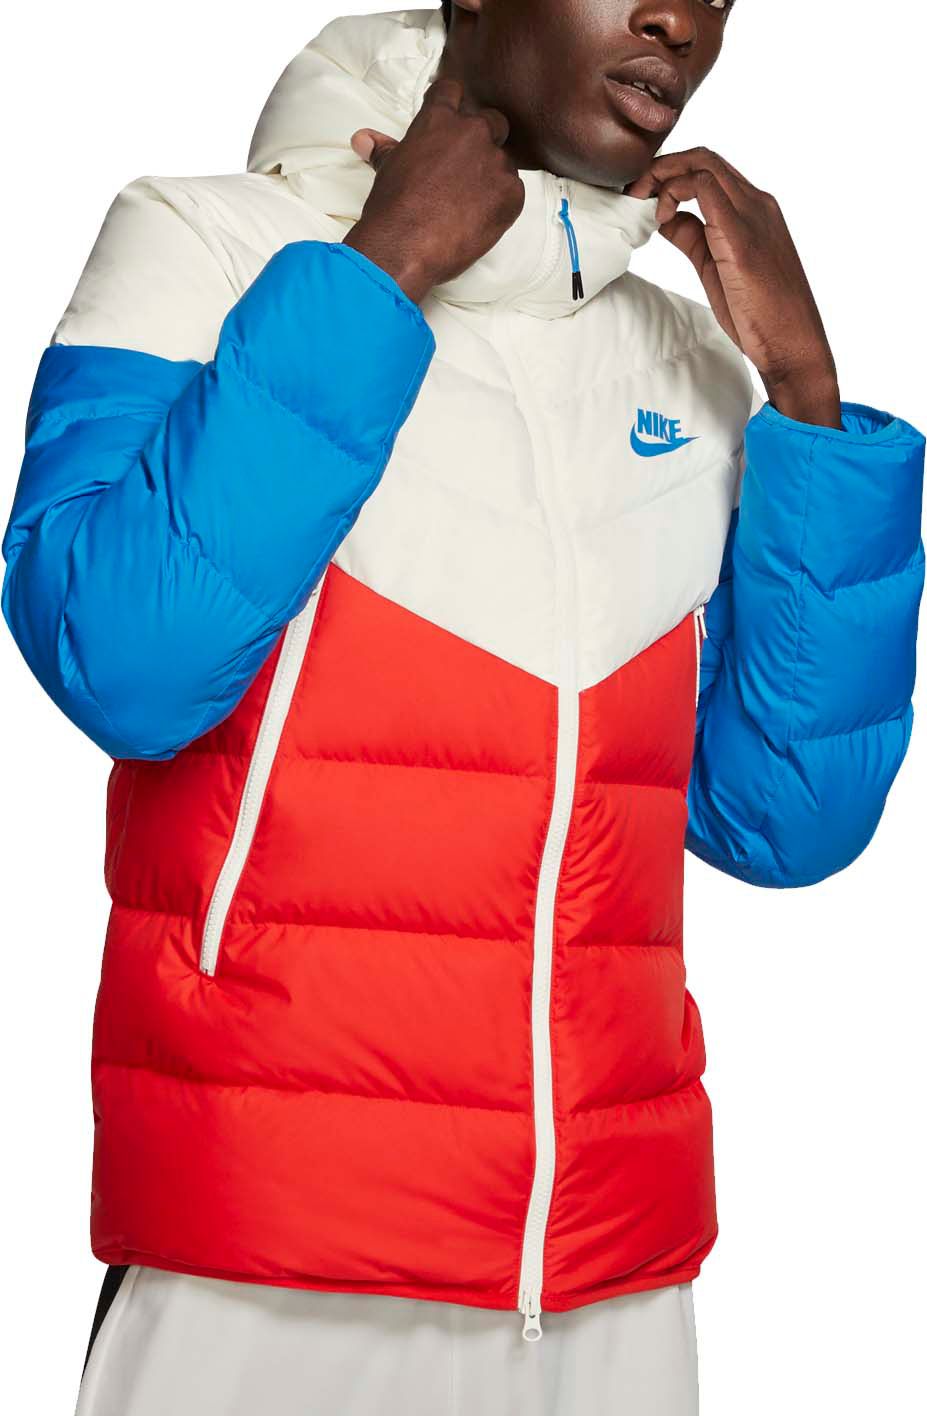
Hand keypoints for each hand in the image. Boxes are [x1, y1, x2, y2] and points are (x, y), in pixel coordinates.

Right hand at [344, 78, 524, 305]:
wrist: (405, 247)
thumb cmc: (392, 208)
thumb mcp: (388, 170)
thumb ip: (385, 149)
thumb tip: (364, 139)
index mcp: (440, 119)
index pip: (453, 91)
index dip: (453, 107)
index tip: (451, 125)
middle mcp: (472, 132)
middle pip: (491, 121)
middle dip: (484, 139)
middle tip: (468, 168)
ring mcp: (495, 161)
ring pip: (504, 160)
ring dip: (492, 175)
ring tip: (471, 202)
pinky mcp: (511, 193)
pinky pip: (514, 191)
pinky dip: (501, 203)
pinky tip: (480, 219)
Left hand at [627, 149, 841, 427]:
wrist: (792, 343)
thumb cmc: (760, 314)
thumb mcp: (717, 266)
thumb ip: (693, 237)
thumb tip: (665, 220)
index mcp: (755, 211)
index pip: (710, 170)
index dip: (670, 174)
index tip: (642, 196)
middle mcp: (757, 204)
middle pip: (704, 158)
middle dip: (661, 167)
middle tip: (632, 192)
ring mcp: (752, 214)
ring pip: (704, 163)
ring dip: (663, 174)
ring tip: (640, 200)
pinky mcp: (741, 234)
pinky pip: (705, 188)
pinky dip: (674, 192)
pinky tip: (660, 218)